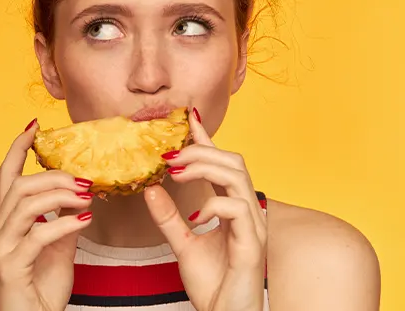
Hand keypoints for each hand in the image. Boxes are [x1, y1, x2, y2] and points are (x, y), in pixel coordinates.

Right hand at [0, 118, 94, 310]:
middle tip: (84, 179)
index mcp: (5, 224)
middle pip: (19, 187)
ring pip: (25, 205)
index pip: (6, 177)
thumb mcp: (58, 250)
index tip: (33, 126)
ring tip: (87, 196)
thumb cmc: (41, 291)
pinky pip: (38, 235)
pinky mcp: (9, 266)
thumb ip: (64, 222)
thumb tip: (82, 197)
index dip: (17, 149)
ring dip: (60, 196)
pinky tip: (84, 220)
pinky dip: (64, 224)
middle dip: (53, 176)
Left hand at [144, 108, 266, 310]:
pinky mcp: (252, 244)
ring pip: (237, 175)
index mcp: (234, 209)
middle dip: (200, 150)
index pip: (221, 163)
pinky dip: (212, 204)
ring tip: (175, 173)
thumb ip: (169, 218)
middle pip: (233, 160)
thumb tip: (150, 189)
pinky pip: (238, 209)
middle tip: (168, 156)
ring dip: (203, 166)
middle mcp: (249, 211)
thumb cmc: (214, 285)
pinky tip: (194, 217)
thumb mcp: (183, 245)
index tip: (186, 119)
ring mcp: (254, 226)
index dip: (206, 139)